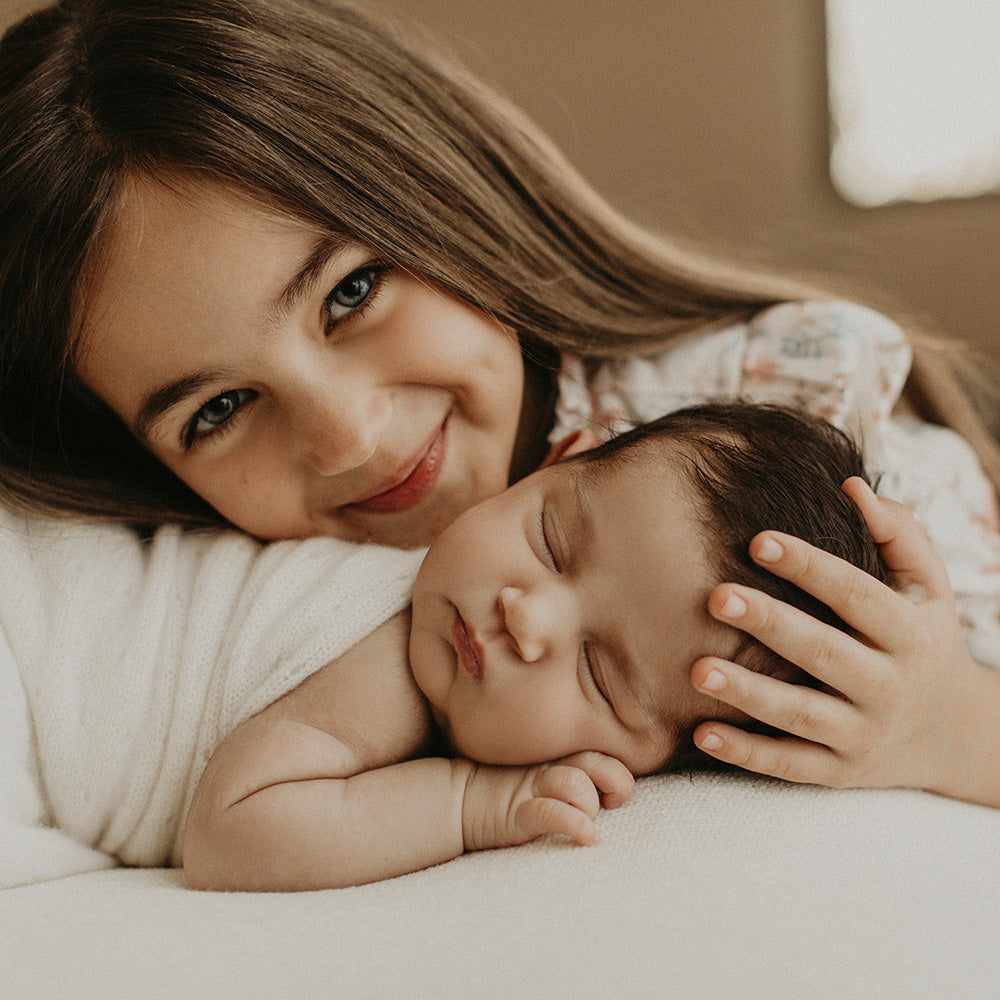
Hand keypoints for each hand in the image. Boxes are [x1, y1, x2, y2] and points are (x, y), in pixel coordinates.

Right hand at [461, 751, 633, 851]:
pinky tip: (587, 839)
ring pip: (577, 785)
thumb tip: (607, 797)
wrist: (458, 800)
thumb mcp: (543, 781)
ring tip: (581, 825)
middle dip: (614, 783)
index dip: (617, 775)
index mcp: (560, 760)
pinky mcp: (518, 812)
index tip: (611, 798)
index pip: (604, 755)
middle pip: (598, 763)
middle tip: (608, 804)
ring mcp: (533, 788)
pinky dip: (577, 826)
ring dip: (588, 808)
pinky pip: (553, 813)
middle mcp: (550, 769)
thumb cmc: (506, 794)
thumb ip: (571, 779)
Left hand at [689, 477, 999, 803]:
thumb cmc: (923, 637)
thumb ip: (898, 533)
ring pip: (802, 716)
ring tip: (697, 669)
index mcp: (909, 633)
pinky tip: (701, 733)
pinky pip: (789, 765)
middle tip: (716, 597)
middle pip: (825, 653)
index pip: (857, 595)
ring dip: (749, 695)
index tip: (758, 540)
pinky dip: (746, 754)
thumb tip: (852, 486)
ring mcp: (862, 734)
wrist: (955, 735)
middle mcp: (888, 686)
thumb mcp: (929, 587)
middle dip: (772, 625)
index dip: (810, 566)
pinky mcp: (838, 771)